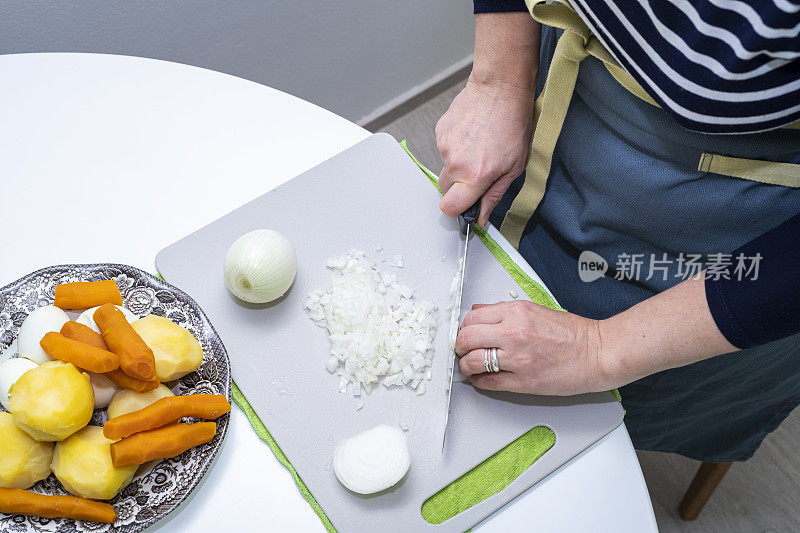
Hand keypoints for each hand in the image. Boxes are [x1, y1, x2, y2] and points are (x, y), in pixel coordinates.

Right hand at [436, 76, 533, 226]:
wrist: (500, 88)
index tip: (466, 204)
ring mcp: (444, 146)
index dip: (457, 209)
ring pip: (446, 166)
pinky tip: (472, 134)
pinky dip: (456, 145)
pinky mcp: (440, 131)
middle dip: (460, 185)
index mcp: (475, 176)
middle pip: (446, 188)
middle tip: (479, 169)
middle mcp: (456, 163)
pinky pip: (444, 148)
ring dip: (460, 162)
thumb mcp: (514, 167)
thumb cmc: (513, 124)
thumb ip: (493, 196)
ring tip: (479, 145)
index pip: (449, 207)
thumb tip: (481, 218)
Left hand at [455, 301, 610, 395]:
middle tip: (463, 350)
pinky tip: (480, 379)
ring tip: (470, 366)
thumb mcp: (534, 309)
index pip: (471, 318)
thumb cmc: (572, 332)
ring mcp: (517, 359)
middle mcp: (513, 333)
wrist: (598, 352)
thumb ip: (503, 311)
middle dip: (460, 346)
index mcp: (516, 312)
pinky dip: (478, 382)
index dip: (464, 328)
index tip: (466, 334)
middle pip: (466, 339)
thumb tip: (478, 312)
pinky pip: (488, 383)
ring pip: (472, 362)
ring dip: (465, 366)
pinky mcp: (524, 382)